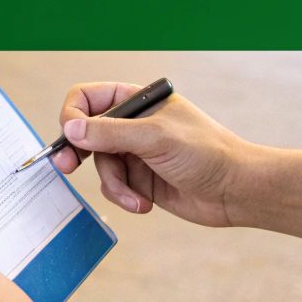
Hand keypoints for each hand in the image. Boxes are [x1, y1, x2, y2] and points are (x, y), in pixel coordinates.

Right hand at [53, 82, 254, 226]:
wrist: (237, 191)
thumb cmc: (207, 153)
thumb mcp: (155, 138)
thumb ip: (110, 133)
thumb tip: (71, 128)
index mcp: (139, 102)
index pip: (90, 98)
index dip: (74, 114)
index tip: (71, 135)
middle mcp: (134, 125)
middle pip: (88, 133)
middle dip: (77, 151)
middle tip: (65, 165)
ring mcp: (136, 153)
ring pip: (101, 165)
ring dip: (114, 183)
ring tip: (135, 196)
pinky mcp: (140, 180)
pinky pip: (114, 186)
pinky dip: (124, 196)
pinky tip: (143, 203)